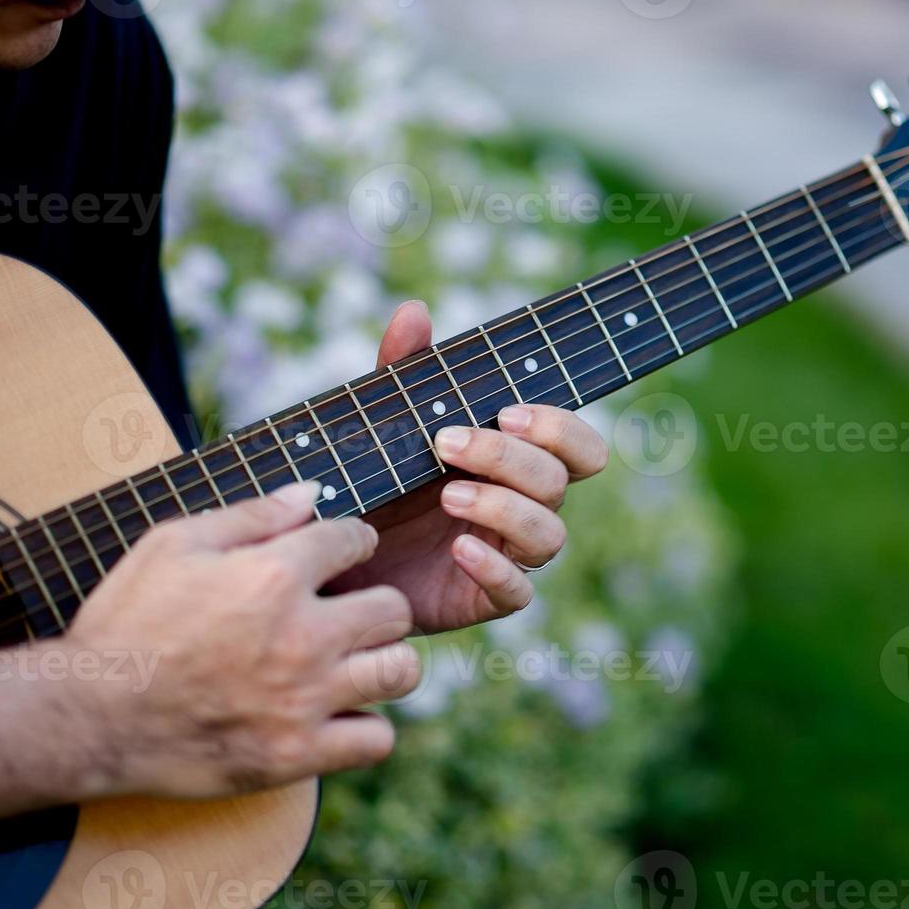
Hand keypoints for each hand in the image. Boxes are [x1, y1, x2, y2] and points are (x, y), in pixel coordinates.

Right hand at [62, 483, 420, 798]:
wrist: (88, 715)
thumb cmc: (126, 622)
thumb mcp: (172, 544)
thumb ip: (250, 515)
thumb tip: (312, 493)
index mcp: (273, 576)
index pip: (354, 540)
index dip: (350, 542)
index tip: (340, 555)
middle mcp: (301, 636)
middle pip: (393, 609)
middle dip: (375, 604)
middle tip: (349, 614)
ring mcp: (304, 700)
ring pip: (400, 672)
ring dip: (383, 663)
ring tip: (355, 663)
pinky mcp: (297, 755)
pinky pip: (376, 740)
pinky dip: (365, 728)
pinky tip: (338, 714)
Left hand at [330, 301, 609, 632]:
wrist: (332, 556)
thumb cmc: (372, 484)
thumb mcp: (383, 425)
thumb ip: (403, 372)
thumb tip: (414, 311)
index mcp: (515, 461)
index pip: (576, 445)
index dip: (559, 427)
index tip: (505, 412)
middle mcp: (523, 505)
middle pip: (561, 480)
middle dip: (511, 458)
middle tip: (449, 443)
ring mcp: (509, 553)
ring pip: (548, 533)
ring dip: (503, 507)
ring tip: (447, 495)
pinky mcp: (484, 597)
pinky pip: (517, 591)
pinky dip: (494, 567)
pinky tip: (460, 549)